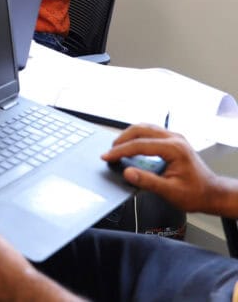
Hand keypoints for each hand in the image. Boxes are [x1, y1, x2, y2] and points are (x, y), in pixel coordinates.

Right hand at [102, 125, 231, 214]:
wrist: (212, 193)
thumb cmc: (196, 193)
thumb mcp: (170, 192)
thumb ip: (147, 182)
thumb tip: (128, 173)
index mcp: (174, 149)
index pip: (140, 145)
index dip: (120, 151)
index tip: (107, 157)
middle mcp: (175, 139)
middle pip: (140, 130)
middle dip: (121, 140)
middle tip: (110, 152)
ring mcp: (175, 138)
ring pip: (145, 127)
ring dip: (128, 136)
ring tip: (117, 148)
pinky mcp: (173, 141)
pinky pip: (151, 131)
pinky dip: (137, 137)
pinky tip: (132, 145)